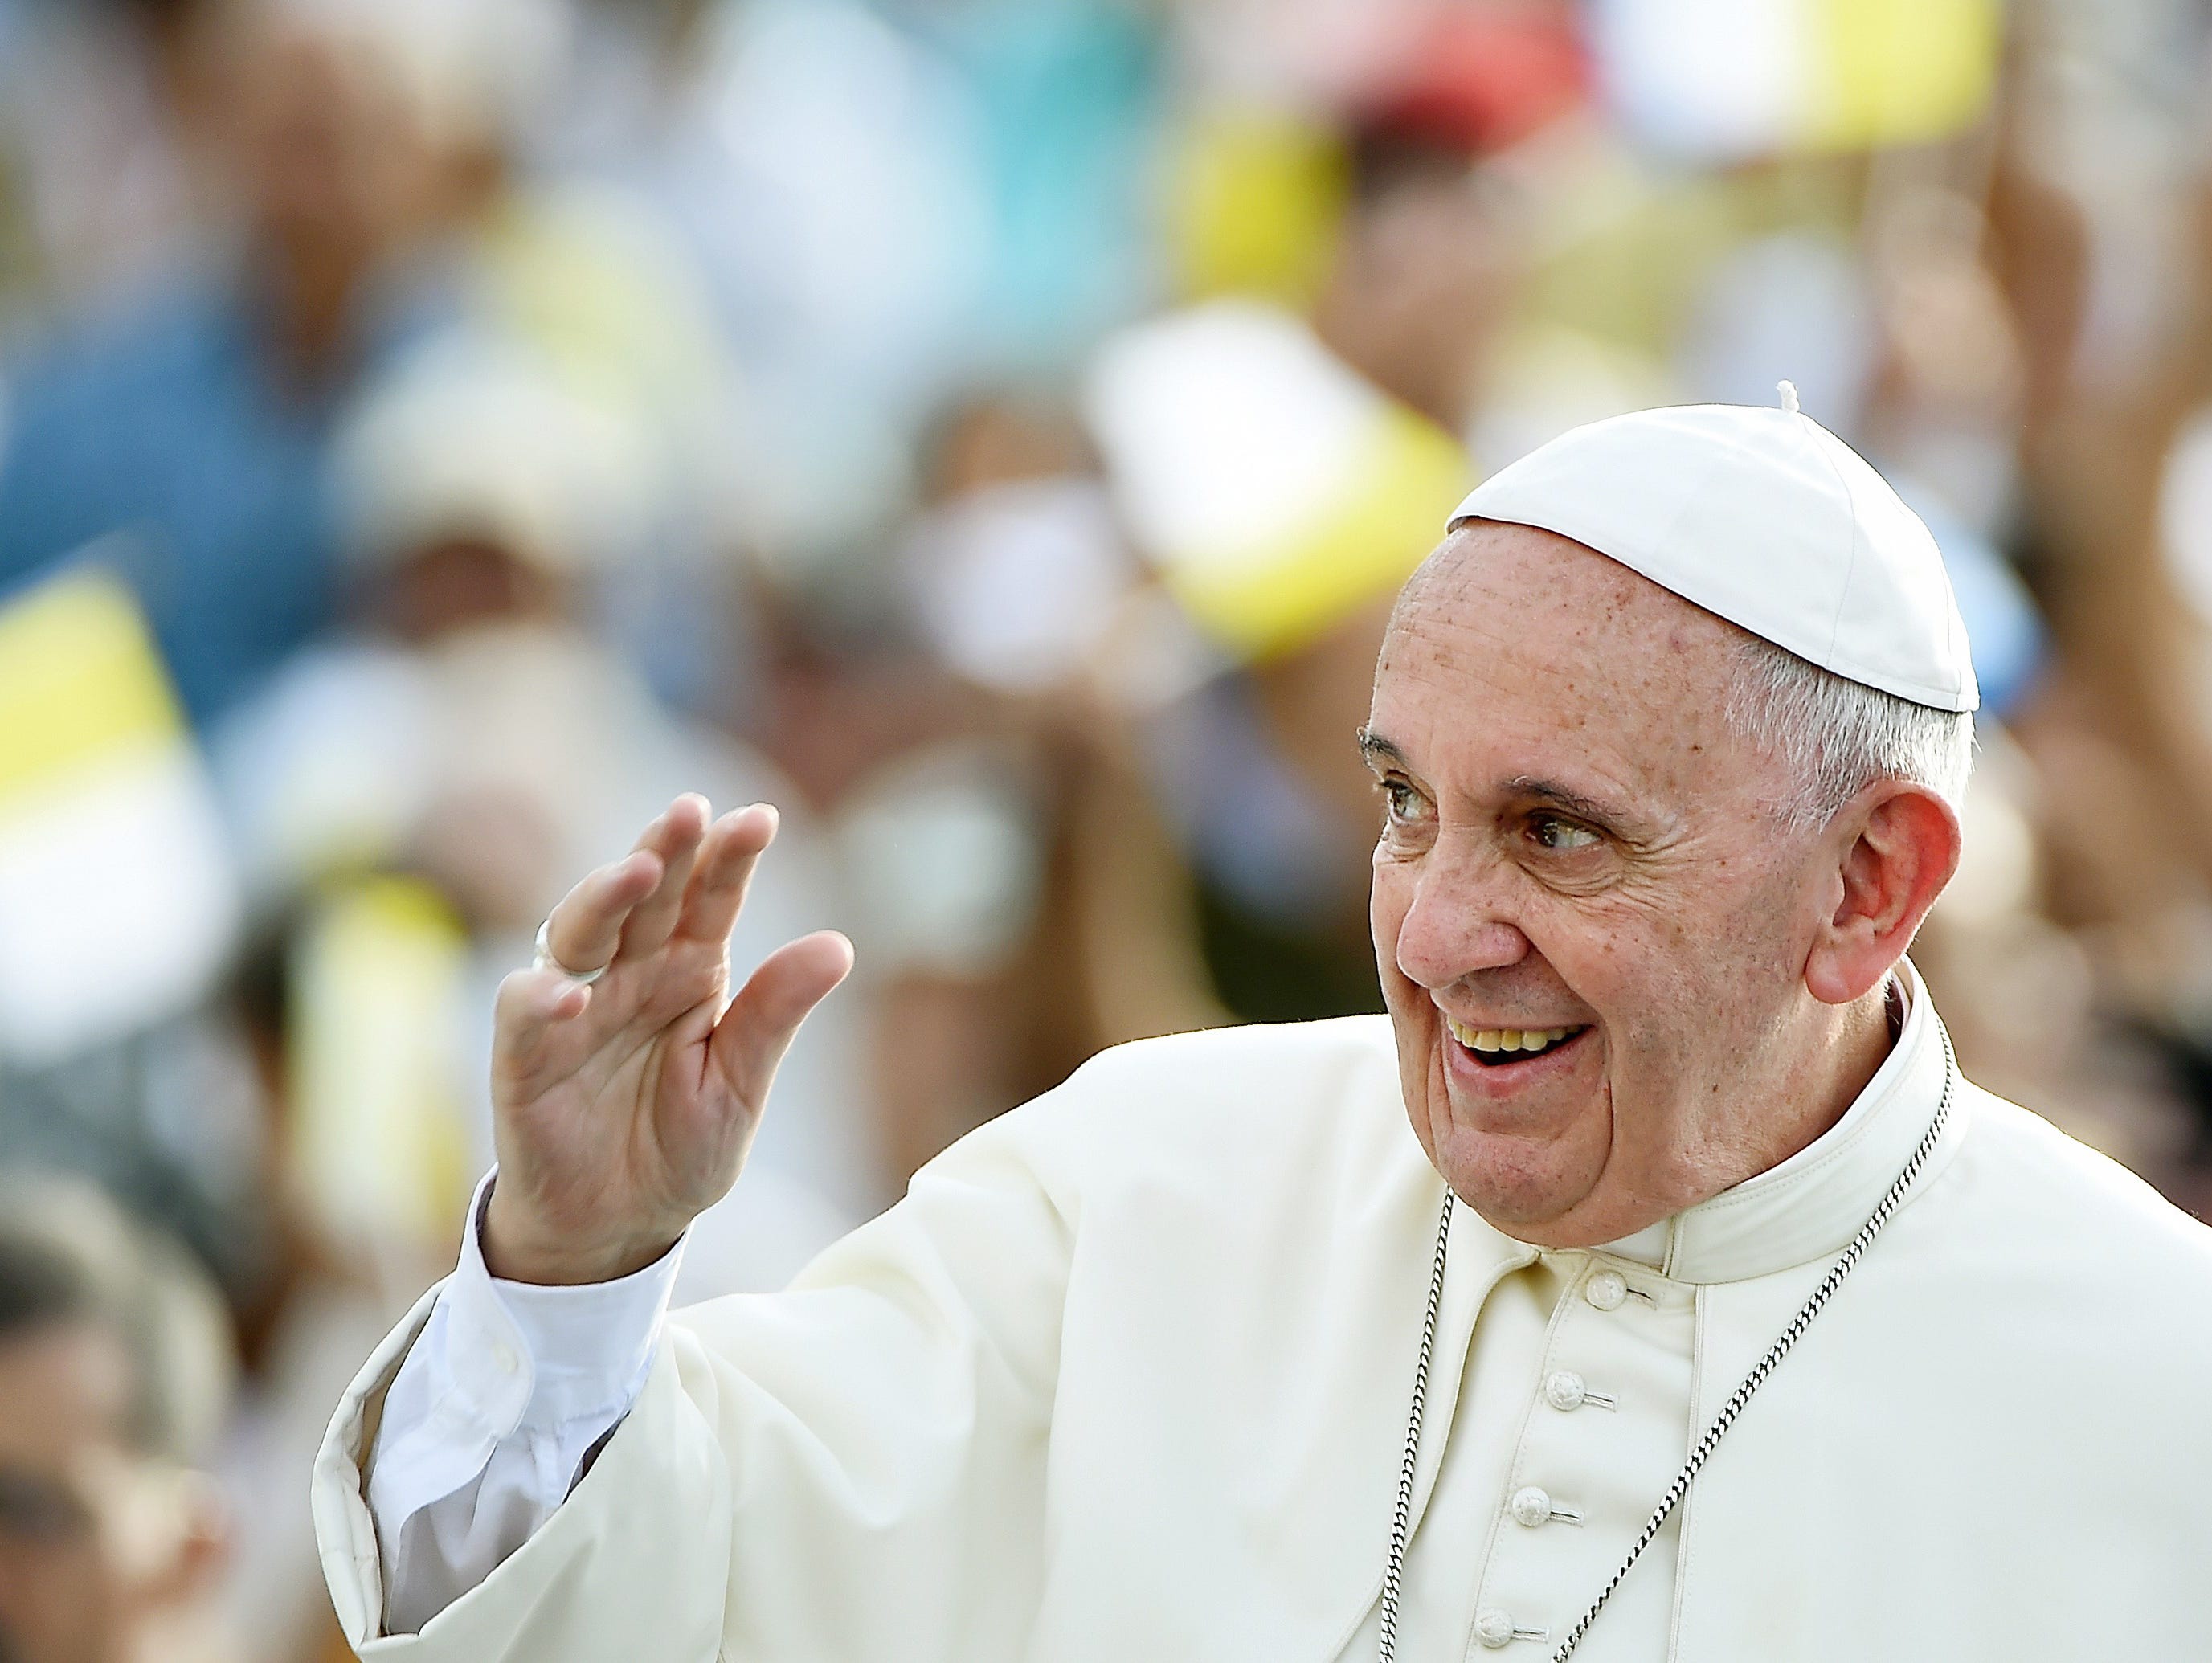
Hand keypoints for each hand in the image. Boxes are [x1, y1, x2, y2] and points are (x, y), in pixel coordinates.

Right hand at [482, 796, 853, 1283]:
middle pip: (646, 898)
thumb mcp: (738, 1088)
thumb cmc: (677, 1150)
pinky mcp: (525, 1058)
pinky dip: (539, 999)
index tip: (760, 820)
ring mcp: (575, 1010)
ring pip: (580, 932)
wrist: (616, 1229)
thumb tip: (838, 945)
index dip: (730, 860)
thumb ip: (774, 1017)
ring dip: (604, 897)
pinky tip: (567, 993)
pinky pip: (524, 1016)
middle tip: (689, 812)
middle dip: (666, 851)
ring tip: (637, 871)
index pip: (711, 902)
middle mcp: (631, 975)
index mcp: (690, 973)